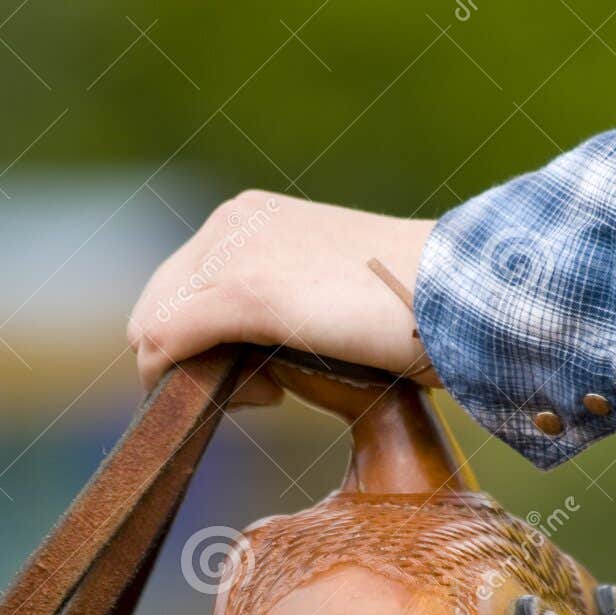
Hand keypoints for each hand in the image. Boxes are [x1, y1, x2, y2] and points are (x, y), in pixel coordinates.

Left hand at [127, 191, 435, 405]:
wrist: (463, 292)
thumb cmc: (416, 306)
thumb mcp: (329, 297)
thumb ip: (279, 311)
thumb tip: (241, 364)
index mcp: (250, 217)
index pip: (178, 287)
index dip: (199, 342)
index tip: (260, 374)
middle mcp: (231, 223)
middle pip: (154, 308)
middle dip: (190, 362)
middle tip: (264, 393)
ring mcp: (233, 254)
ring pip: (152, 329)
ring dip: (196, 377)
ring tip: (271, 394)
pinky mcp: (244, 293)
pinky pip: (167, 343)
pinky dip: (189, 382)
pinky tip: (266, 397)